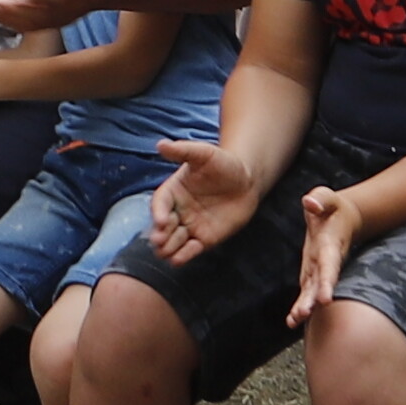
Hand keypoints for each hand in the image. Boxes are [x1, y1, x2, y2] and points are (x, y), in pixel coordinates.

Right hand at [145, 134, 265, 261]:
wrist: (247, 181)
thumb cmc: (223, 164)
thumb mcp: (204, 154)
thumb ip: (183, 151)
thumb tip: (161, 144)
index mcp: (173, 190)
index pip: (160, 203)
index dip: (158, 212)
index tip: (161, 220)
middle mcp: (178, 210)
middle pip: (163, 226)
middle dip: (159, 234)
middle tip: (158, 241)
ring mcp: (190, 226)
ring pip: (173, 241)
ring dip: (168, 247)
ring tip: (166, 253)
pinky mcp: (204, 239)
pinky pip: (190, 250)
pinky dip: (183, 256)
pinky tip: (179, 259)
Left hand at [286, 178, 375, 325]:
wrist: (343, 218)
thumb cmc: (333, 207)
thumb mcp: (327, 196)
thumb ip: (320, 199)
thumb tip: (310, 203)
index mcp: (331, 244)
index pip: (330, 265)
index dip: (327, 281)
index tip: (326, 298)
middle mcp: (326, 261)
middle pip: (321, 283)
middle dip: (314, 299)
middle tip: (306, 313)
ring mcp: (319, 269)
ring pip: (313, 291)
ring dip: (305, 306)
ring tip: (295, 320)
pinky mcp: (312, 273)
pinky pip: (307, 292)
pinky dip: (301, 306)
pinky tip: (292, 322)